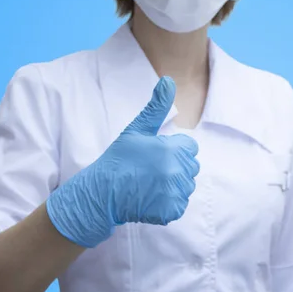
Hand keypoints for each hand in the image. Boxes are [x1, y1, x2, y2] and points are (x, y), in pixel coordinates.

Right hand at [46, 76, 199, 247]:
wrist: (101, 193)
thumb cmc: (119, 159)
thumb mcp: (137, 130)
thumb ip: (156, 107)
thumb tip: (168, 80)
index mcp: (172, 150)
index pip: (190, 147)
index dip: (173, 149)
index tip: (154, 155)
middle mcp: (176, 172)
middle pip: (191, 167)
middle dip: (175, 167)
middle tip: (150, 171)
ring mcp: (174, 193)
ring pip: (186, 186)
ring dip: (173, 186)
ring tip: (149, 184)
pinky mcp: (171, 211)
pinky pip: (179, 204)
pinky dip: (168, 204)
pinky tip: (150, 198)